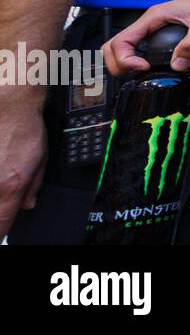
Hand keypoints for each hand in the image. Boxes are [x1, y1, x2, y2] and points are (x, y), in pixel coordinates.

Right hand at [0, 101, 47, 236]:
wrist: (8, 104)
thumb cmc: (23, 127)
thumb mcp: (39, 158)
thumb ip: (33, 186)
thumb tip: (27, 204)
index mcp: (10, 187)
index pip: (1, 226)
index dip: (1, 231)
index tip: (3, 230)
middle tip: (6, 196)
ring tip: (3, 174)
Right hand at [102, 0, 189, 75]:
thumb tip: (177, 65)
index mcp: (154, 17)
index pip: (121, 40)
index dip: (125, 59)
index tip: (143, 68)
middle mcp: (155, 23)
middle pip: (124, 48)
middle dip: (128, 66)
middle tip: (144, 74)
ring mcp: (163, 30)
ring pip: (148, 54)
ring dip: (164, 66)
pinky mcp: (174, 36)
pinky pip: (168, 54)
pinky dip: (182, 61)